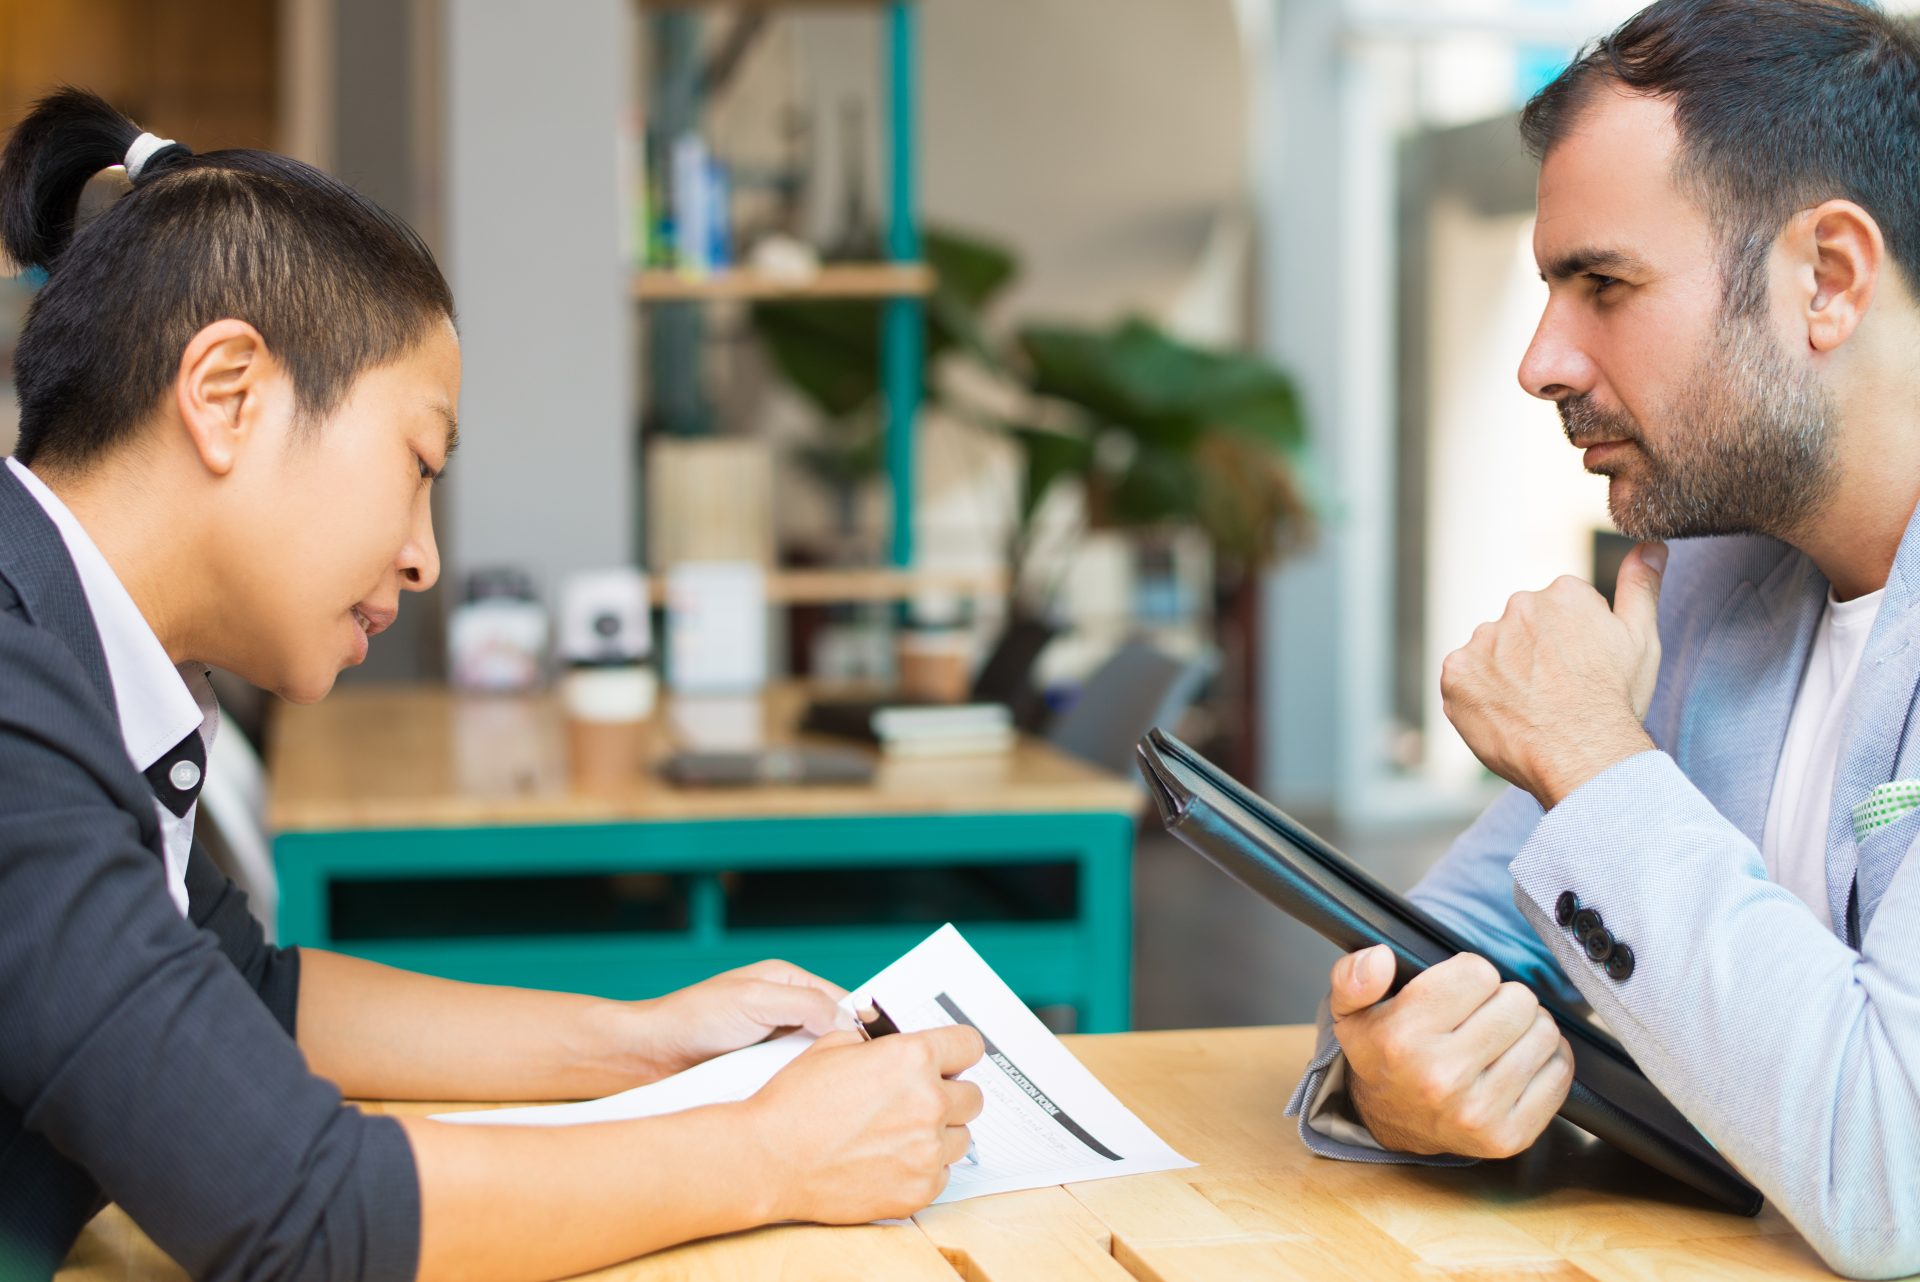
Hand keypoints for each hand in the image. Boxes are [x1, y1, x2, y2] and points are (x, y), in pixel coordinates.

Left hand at [629, 960, 853, 1079]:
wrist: (648, 1057)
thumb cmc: (694, 1018)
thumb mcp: (755, 1001)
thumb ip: (806, 1005)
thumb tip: (851, 1024)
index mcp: (787, 981)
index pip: (842, 1000)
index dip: (862, 1022)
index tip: (879, 1049)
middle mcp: (784, 1010)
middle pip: (832, 1032)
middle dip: (841, 1052)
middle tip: (857, 1077)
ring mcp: (772, 1042)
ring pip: (814, 1060)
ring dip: (816, 1074)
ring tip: (828, 1092)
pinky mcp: (760, 1071)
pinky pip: (791, 1080)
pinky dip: (796, 1088)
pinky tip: (800, 1100)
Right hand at [744, 1024, 985, 1222]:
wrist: (768, 1159)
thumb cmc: (795, 1103)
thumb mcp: (834, 1047)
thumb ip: (881, 1044)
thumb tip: (900, 1047)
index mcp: (913, 1058)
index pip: (970, 1046)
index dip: (957, 1052)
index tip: (950, 1061)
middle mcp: (929, 1102)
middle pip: (972, 1096)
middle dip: (949, 1095)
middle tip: (915, 1102)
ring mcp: (927, 1151)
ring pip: (961, 1138)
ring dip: (939, 1134)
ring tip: (897, 1134)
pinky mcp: (919, 1189)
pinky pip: (943, 1174)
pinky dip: (922, 1168)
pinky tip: (889, 1161)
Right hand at [1329, 945, 1573, 1158]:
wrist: (1391, 1122)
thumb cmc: (1381, 1057)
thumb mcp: (1349, 1011)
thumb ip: (1353, 976)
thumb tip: (1381, 957)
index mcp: (1402, 1039)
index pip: (1477, 973)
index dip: (1470, 975)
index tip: (1457, 992)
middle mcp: (1441, 1077)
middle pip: (1518, 1000)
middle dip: (1502, 999)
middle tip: (1483, 1015)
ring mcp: (1479, 1111)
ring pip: (1544, 1033)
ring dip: (1527, 1028)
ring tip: (1502, 1037)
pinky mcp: (1510, 1136)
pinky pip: (1559, 1074)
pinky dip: (1547, 1060)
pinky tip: (1519, 1061)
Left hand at [1440, 542, 1666, 808]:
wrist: (1584, 757)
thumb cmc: (1616, 701)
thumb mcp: (1640, 638)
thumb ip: (1640, 586)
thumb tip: (1650, 545)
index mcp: (1562, 593)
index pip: (1558, 611)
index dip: (1571, 646)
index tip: (1581, 671)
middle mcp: (1517, 606)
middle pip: (1521, 629)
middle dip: (1533, 655)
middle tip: (1556, 693)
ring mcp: (1482, 640)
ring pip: (1490, 654)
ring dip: (1503, 674)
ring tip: (1531, 708)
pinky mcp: (1455, 674)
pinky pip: (1462, 680)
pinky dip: (1477, 696)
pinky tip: (1504, 715)